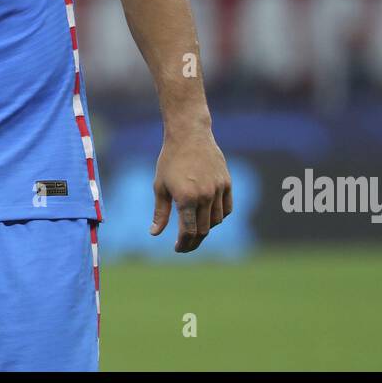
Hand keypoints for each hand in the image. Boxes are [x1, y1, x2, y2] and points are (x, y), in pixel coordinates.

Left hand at [149, 124, 231, 252]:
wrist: (189, 135)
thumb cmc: (170, 160)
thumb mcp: (160, 186)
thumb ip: (160, 212)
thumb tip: (154, 234)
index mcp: (186, 198)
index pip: (189, 232)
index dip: (184, 244)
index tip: (178, 248)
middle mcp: (205, 196)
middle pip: (204, 230)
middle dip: (194, 241)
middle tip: (185, 245)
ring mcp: (218, 189)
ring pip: (216, 221)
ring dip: (206, 229)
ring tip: (195, 229)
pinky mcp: (227, 183)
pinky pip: (227, 208)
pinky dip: (219, 217)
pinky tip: (209, 218)